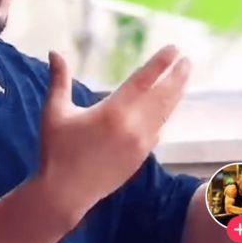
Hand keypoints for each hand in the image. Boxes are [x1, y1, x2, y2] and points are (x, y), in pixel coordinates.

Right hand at [38, 45, 190, 219]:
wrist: (65, 193)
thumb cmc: (56, 151)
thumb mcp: (55, 112)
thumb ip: (59, 80)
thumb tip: (54, 52)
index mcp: (113, 111)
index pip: (145, 80)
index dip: (161, 63)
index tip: (173, 49)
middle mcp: (132, 126)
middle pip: (163, 95)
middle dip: (177, 76)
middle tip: (187, 61)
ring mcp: (140, 144)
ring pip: (164, 113)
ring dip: (175, 94)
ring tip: (183, 79)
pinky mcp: (140, 158)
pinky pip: (158, 131)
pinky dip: (164, 117)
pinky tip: (167, 109)